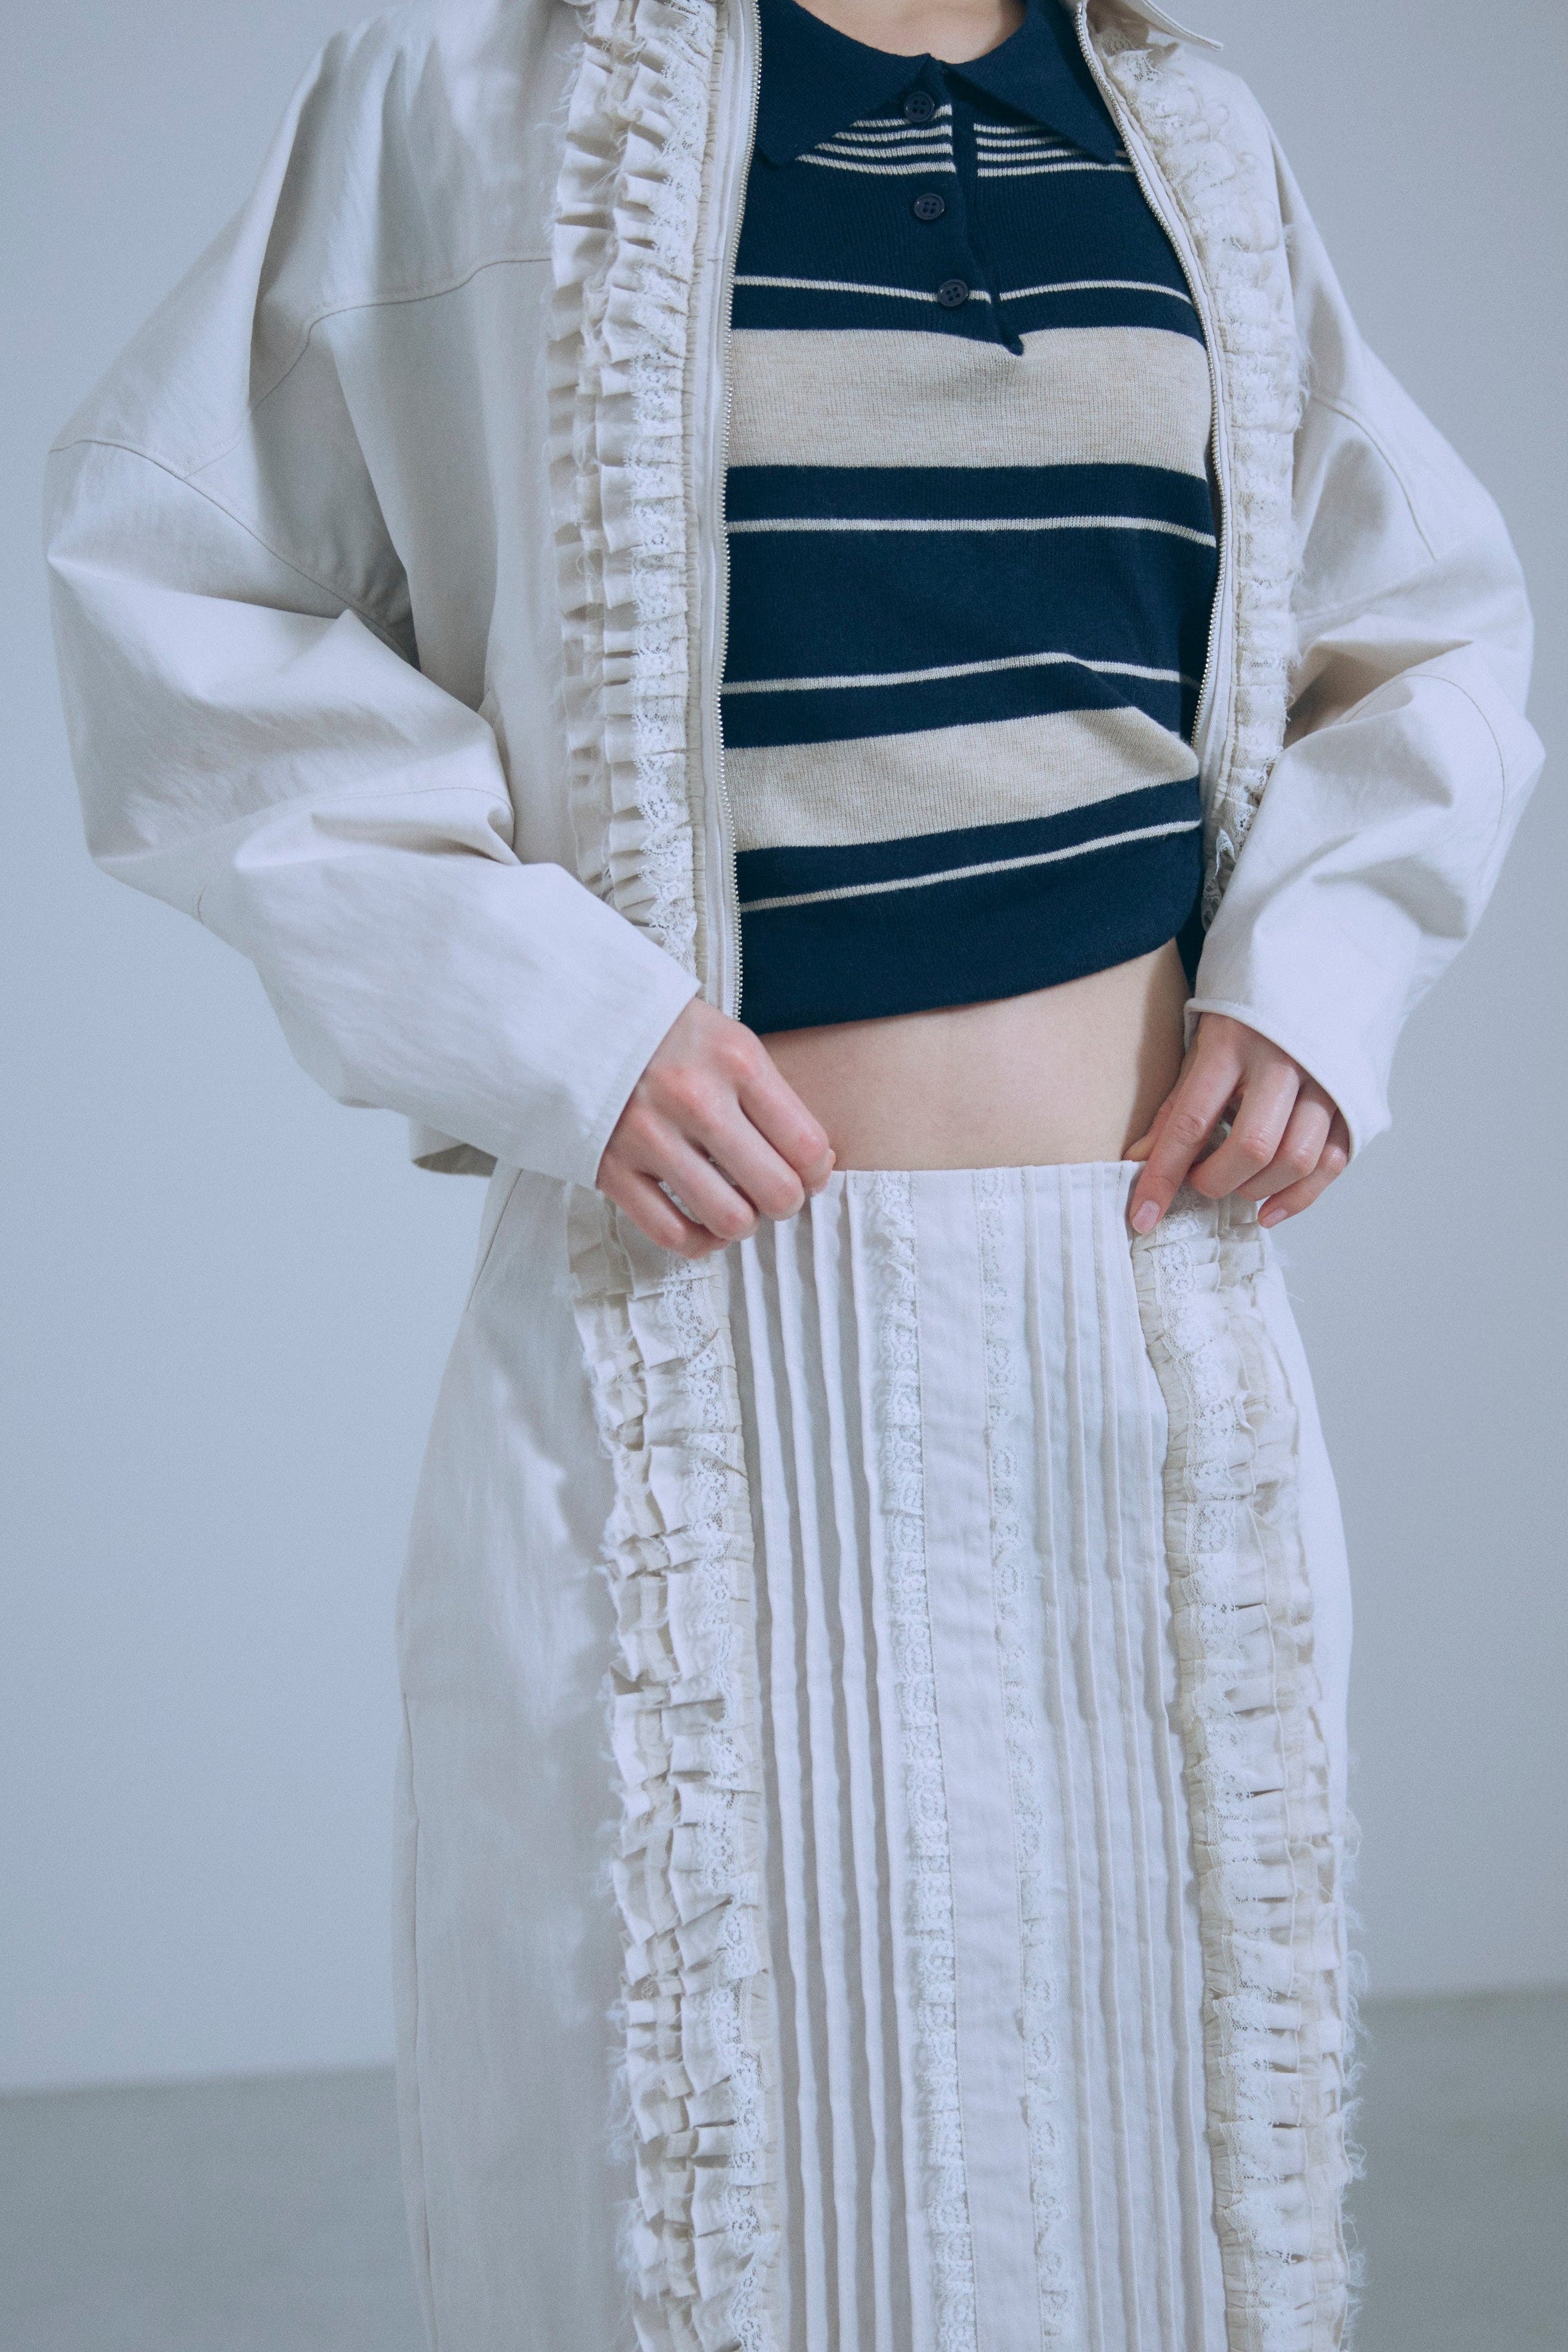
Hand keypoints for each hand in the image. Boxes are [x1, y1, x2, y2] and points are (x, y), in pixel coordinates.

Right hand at [597, 997, 835, 1256]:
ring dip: (744, 1222)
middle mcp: (694, 1099)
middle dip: (786, 1202)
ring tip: (737, 1204)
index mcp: (735, 1060)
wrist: (578, 1021)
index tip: (808, 1171)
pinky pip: (672, 1234)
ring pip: (729, 1220)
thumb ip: (770, 1098)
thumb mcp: (729, 1040)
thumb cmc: (667, 1035)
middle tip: (775, 1192)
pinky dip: (700, 1241)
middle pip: (776, 1190)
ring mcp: (649, 1136)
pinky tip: (705, 1225)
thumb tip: (813, 1167)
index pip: (806, 1145)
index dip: (817, 1171)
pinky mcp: (611, 1168)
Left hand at [1126, 1012, 1349, 1235]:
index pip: (1192, 1121)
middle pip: (1252, 1147)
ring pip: (1296, 1160)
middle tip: (1200, 1182)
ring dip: (1257, 1190)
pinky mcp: (1353, 1100)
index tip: (1142, 1215)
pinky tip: (1269, 1209)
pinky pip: (1331, 1163)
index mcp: (1233, 1042)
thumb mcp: (1203, 1049)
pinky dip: (1298, 1197)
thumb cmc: (1248, 1019)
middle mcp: (1284, 1061)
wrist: (1317, 971)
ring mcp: (1325, 1081)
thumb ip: (1177, 1107)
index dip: (1164, 1175)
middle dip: (1216, 1182)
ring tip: (1235, 1186)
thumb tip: (1138, 1161)